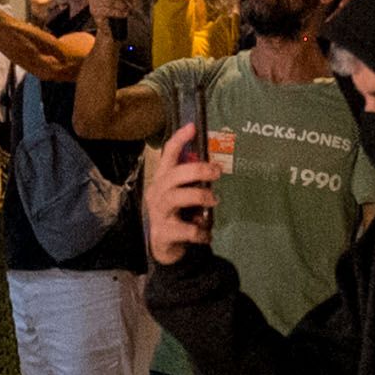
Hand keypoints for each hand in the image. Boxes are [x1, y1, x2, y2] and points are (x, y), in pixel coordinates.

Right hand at [142, 124, 222, 264]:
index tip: (192, 127)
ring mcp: (158, 213)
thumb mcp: (183, 195)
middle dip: (197, 170)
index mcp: (162, 180)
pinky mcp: (164, 233)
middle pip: (173, 175)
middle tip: (217, 172)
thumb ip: (193, 182)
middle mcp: (157, 193)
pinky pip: (186, 230)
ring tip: (214, 200)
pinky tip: (207, 234)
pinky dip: (200, 231)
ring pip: (176, 198)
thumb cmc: (177, 214)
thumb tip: (214, 166)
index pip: (168, 155)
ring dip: (199, 196)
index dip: (179, 140)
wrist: (164, 247)